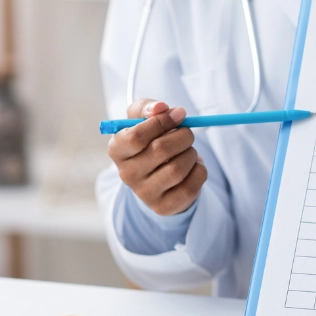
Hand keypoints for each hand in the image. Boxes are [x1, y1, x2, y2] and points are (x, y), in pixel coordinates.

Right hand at [108, 99, 207, 215]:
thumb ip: (149, 108)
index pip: (136, 137)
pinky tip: (192, 167)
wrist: (156, 174)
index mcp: (117, 149)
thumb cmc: (149, 140)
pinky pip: (191, 187)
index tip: (178, 114)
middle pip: (160, 150)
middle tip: (187, 133)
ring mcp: (144, 193)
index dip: (162, 122)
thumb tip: (161, 108)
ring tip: (188, 151)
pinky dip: (199, 171)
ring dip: (191, 154)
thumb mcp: (143, 119)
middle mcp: (126, 174)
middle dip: (182, 136)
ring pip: (178, 169)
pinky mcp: (163, 207)